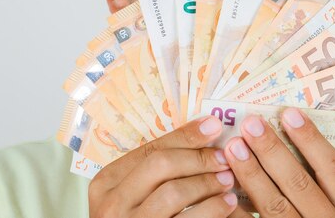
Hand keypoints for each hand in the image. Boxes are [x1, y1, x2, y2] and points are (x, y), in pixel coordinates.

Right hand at [89, 115, 238, 217]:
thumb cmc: (138, 217)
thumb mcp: (135, 192)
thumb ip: (158, 168)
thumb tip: (205, 129)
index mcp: (107, 183)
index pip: (150, 150)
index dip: (185, 137)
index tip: (213, 126)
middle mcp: (112, 205)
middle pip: (160, 166)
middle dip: (197, 158)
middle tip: (223, 159)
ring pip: (173, 193)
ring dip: (207, 183)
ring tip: (227, 180)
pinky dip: (212, 209)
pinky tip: (227, 204)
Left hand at [224, 107, 334, 217]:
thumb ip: (318, 179)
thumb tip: (286, 131)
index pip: (334, 169)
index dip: (312, 139)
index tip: (289, 113)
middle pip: (299, 183)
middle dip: (272, 151)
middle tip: (250, 124)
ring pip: (275, 207)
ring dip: (251, 174)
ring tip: (233, 147)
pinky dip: (237, 209)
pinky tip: (223, 188)